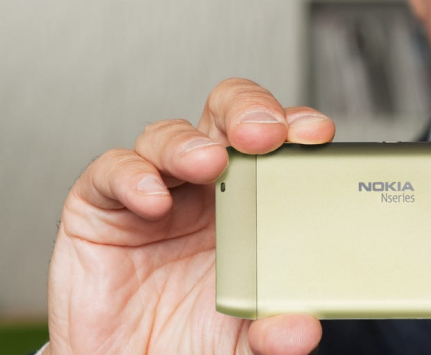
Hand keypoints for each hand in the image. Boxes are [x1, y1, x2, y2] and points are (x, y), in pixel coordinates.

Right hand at [46, 78, 334, 354]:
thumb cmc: (191, 338)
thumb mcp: (246, 339)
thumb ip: (275, 331)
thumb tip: (301, 330)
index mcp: (253, 204)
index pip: (279, 145)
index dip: (296, 127)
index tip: (316, 134)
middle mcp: (206, 187)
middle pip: (226, 117)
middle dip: (248, 110)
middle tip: (264, 133)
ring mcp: (156, 190)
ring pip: (169, 135)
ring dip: (190, 143)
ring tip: (208, 163)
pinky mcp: (102, 206)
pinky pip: (112, 171)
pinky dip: (132, 176)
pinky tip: (152, 200)